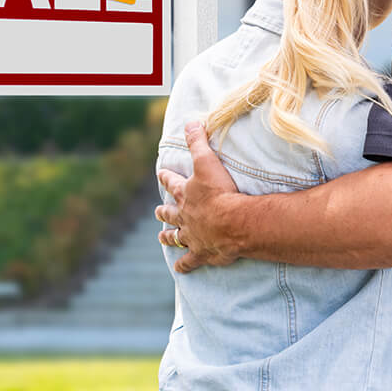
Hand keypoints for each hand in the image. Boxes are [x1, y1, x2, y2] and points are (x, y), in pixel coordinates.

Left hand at [156, 121, 242, 272]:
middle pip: (170, 213)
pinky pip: (189, 261)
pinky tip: (179, 269)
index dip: (167, 176)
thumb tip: (189, 122)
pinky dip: (184, 265)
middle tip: (158, 210)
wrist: (232, 222)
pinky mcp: (202, 253)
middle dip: (164, 211)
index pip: (172, 182)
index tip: (160, 173)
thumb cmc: (220, 191)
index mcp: (186, 194)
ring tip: (162, 237)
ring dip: (169, 237)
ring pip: (176, 237)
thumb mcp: (207, 161)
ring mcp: (192, 236)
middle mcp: (185, 216)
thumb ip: (198, 141)